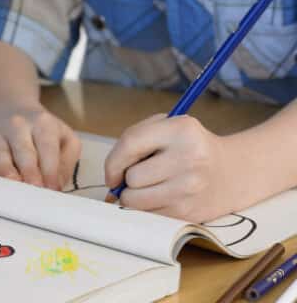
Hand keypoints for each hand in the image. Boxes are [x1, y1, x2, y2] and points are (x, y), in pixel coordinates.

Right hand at [0, 104, 80, 189]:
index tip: (53, 189)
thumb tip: (55, 186)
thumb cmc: (43, 133)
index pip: (47, 147)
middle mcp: (16, 126)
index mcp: (42, 124)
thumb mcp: (64, 139)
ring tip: (13, 186)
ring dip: (5, 170)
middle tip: (35, 190)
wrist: (12, 111)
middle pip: (23, 150)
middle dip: (29, 172)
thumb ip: (66, 162)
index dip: (51, 169)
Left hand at [104, 114, 238, 221]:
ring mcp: (191, 189)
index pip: (130, 144)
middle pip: (132, 178)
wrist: (233, 172)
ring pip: (136, 201)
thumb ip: (134, 142)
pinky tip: (162, 198)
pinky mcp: (191, 213)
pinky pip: (150, 216)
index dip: (113, 162)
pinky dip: (148, 210)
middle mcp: (189, 159)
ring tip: (150, 187)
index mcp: (180, 130)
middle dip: (128, 180)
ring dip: (134, 197)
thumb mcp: (166, 127)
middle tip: (141, 176)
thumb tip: (111, 183)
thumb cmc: (187, 146)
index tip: (112, 173)